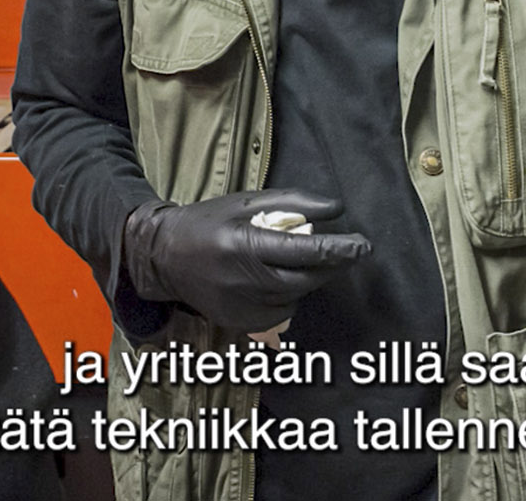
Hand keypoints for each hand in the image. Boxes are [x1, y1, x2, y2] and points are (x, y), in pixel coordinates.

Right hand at [121, 189, 371, 333]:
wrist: (163, 257)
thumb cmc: (208, 222)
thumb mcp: (245, 201)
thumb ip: (292, 202)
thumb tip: (336, 208)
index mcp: (243, 244)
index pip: (303, 251)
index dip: (338, 250)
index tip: (363, 245)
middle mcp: (242, 280)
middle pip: (305, 279)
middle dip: (331, 266)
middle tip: (345, 251)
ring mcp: (240, 307)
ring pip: (296, 297)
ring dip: (306, 279)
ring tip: (292, 261)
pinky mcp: (239, 324)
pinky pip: (281, 313)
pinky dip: (287, 297)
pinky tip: (272, 280)